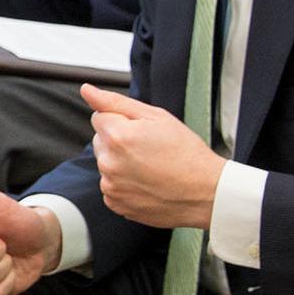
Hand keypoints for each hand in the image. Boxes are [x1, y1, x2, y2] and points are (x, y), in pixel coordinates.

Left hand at [83, 85, 223, 228]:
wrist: (206, 192)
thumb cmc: (186, 153)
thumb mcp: (157, 117)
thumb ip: (115, 102)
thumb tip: (87, 91)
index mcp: (117, 136)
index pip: (99, 117)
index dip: (121, 120)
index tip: (141, 130)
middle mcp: (108, 162)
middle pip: (100, 141)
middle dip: (118, 140)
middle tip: (148, 149)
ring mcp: (111, 186)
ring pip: (106, 164)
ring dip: (120, 163)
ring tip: (151, 167)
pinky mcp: (115, 203)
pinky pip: (111, 185)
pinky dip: (124, 183)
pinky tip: (147, 182)